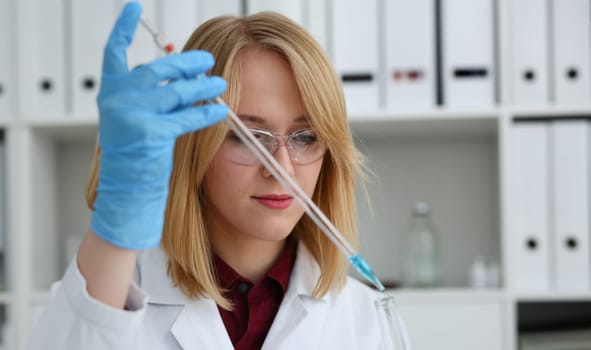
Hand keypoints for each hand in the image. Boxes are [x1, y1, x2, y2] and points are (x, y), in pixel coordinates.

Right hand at [90, 2, 227, 248]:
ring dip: (203, 87)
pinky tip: (221, 110)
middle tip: (208, 60)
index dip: (124, 27)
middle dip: (186, 64)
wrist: (125, 193)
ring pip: (175, 91)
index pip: (114, 52)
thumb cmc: (134, 158)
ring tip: (221, 84)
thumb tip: (183, 72)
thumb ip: (152, 96)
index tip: (134, 5)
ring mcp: (131, 114)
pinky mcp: (149, 133)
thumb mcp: (136, 120)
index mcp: (111, 92)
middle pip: (158, 69)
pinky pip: (186, 116)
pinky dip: (206, 113)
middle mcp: (117, 99)